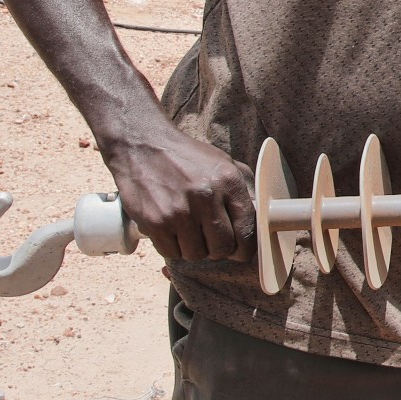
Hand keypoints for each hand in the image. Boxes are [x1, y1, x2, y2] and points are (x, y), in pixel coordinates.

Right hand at [99, 121, 254, 262]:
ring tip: (188, 231)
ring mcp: (179, 212)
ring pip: (196, 254)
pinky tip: (171, 230)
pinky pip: (171, 252)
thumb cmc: (185, 156)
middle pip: (222, 248)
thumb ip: (244, 188)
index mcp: (228, 182)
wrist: (141, 145)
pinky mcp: (155, 222)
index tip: (240, 250)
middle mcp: (206, 197)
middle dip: (218, 249)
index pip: (247, 230)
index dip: (245, 248)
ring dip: (193, 248)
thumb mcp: (223, 162)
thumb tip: (259, 218)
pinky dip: (172, 247)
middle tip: (210, 240)